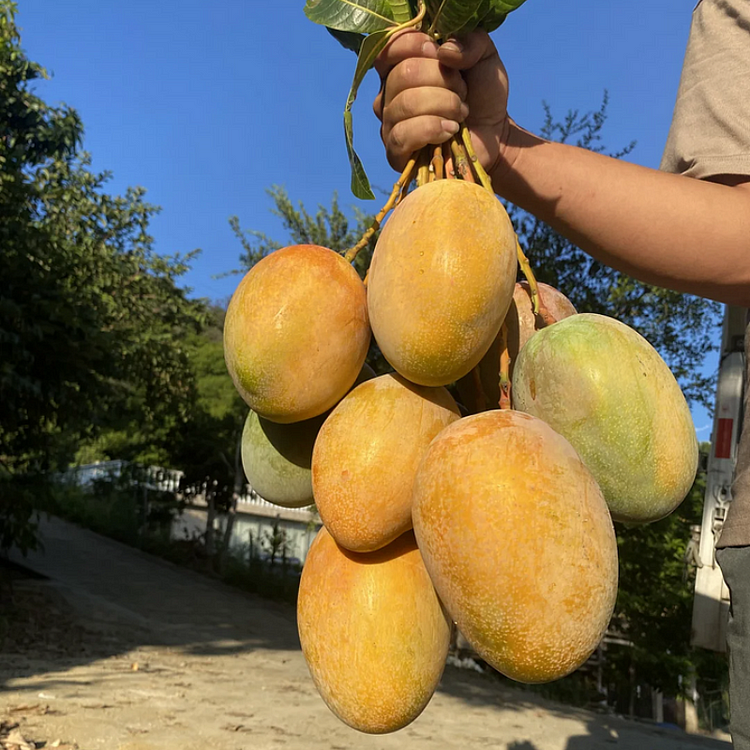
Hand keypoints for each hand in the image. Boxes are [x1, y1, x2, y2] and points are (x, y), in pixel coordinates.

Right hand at [374, 29, 510, 175]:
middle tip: (462, 91)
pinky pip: (403, 134)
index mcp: (402, 66)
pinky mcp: (395, 153)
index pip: (388, 48)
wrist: (493, 136)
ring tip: (461, 112)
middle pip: (403, 73)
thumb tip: (444, 50)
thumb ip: (471, 40)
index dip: (414, 45)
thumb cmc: (483, 96)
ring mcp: (389, 125)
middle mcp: (389, 95)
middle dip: (442, 79)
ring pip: (406, 103)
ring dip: (443, 104)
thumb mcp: (485, 56)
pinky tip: (450, 130)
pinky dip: (432, 128)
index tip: (442, 55)